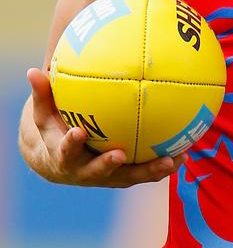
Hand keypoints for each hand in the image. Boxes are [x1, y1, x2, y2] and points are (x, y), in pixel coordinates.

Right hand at [26, 68, 184, 187]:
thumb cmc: (54, 130)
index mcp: (65, 158)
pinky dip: (165, 164)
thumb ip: (42, 94)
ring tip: (172, 159)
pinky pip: (147, 171)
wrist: (61, 162)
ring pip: (131, 177)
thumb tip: (32, 71)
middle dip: (109, 166)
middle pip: (99, 173)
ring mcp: (108, 177)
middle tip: (121, 155)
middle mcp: (86, 172)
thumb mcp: (44, 114)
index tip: (77, 132)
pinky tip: (185, 150)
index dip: (70, 145)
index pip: (65, 153)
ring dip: (151, 171)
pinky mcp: (126, 176)